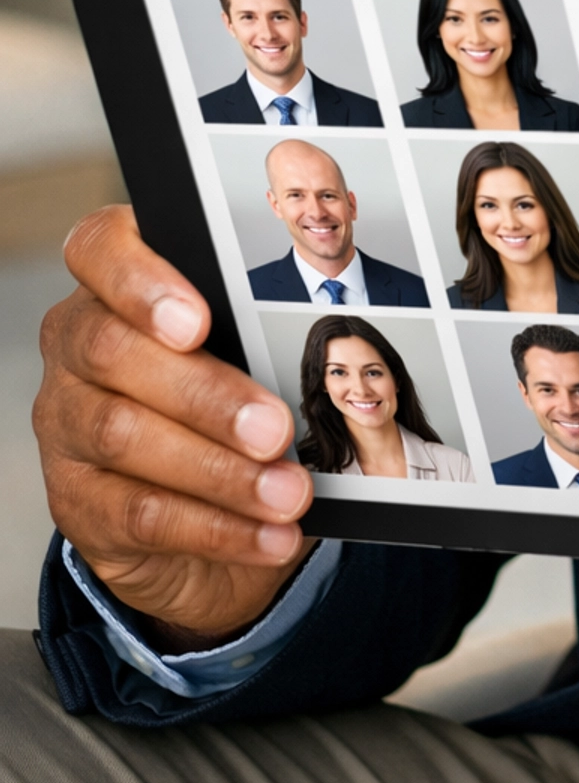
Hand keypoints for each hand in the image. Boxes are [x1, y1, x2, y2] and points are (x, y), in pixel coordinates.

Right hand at [33, 204, 312, 647]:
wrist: (191, 501)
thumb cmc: (222, 395)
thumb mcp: (240, 348)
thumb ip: (254, 332)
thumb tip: (309, 342)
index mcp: (116, 284)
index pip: (99, 248)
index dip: (141, 281)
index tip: (199, 321)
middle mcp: (76, 345)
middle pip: (114, 352)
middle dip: (205, 394)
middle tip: (276, 429)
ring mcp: (66, 423)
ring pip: (124, 436)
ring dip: (220, 471)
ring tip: (288, 492)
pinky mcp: (76, 499)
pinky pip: (139, 513)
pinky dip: (215, 527)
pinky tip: (268, 534)